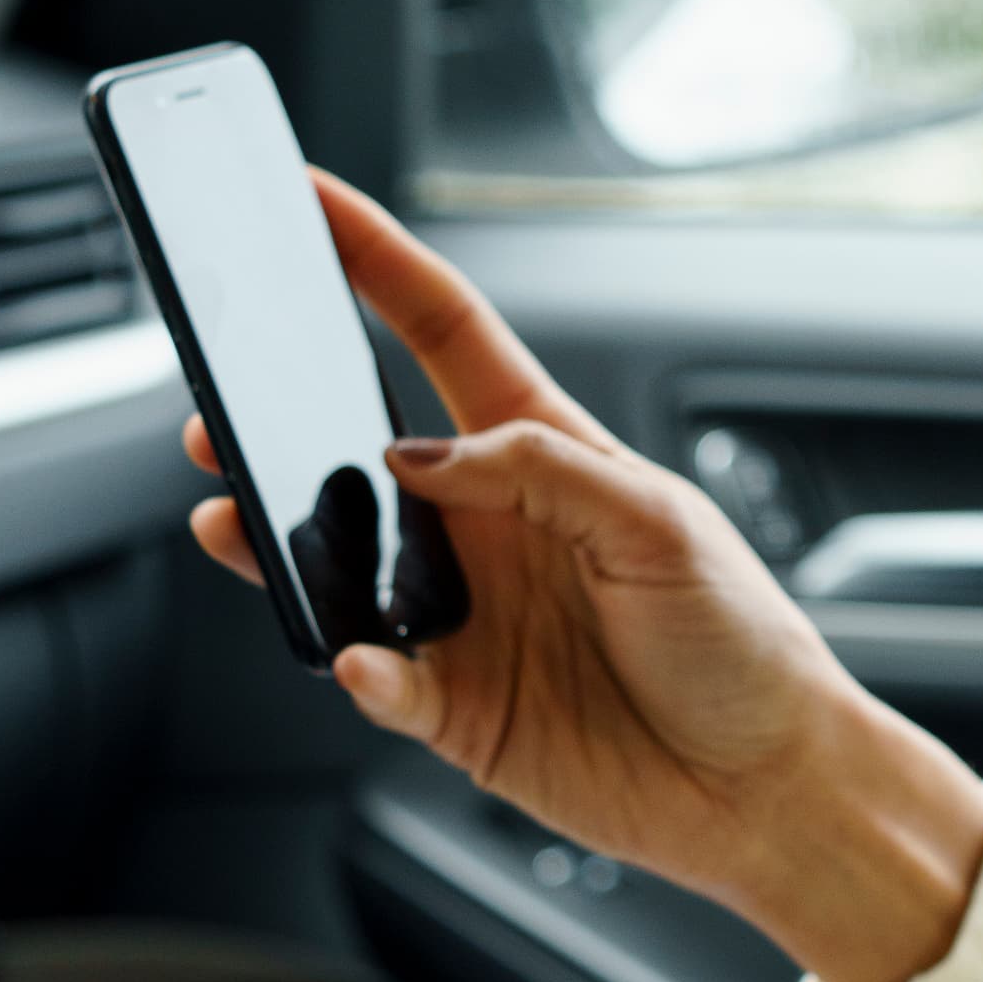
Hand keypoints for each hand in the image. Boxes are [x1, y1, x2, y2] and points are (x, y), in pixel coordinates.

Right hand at [184, 174, 982, 981]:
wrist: (766, 785)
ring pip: (336, 564)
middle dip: (276, 418)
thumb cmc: (742, 641)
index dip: (376, 260)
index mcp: (546, 456)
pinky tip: (359, 660)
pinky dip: (358, 671)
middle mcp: (490, 528)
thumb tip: (416, 458)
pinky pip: (377, 681)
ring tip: (232, 516)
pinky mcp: (456, 708)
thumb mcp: (662, 523)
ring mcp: (466, 617)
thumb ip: (539, 472)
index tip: (310, 196)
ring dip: (276, 540)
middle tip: (216, 400)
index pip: (440, 333)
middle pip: (356, 452)